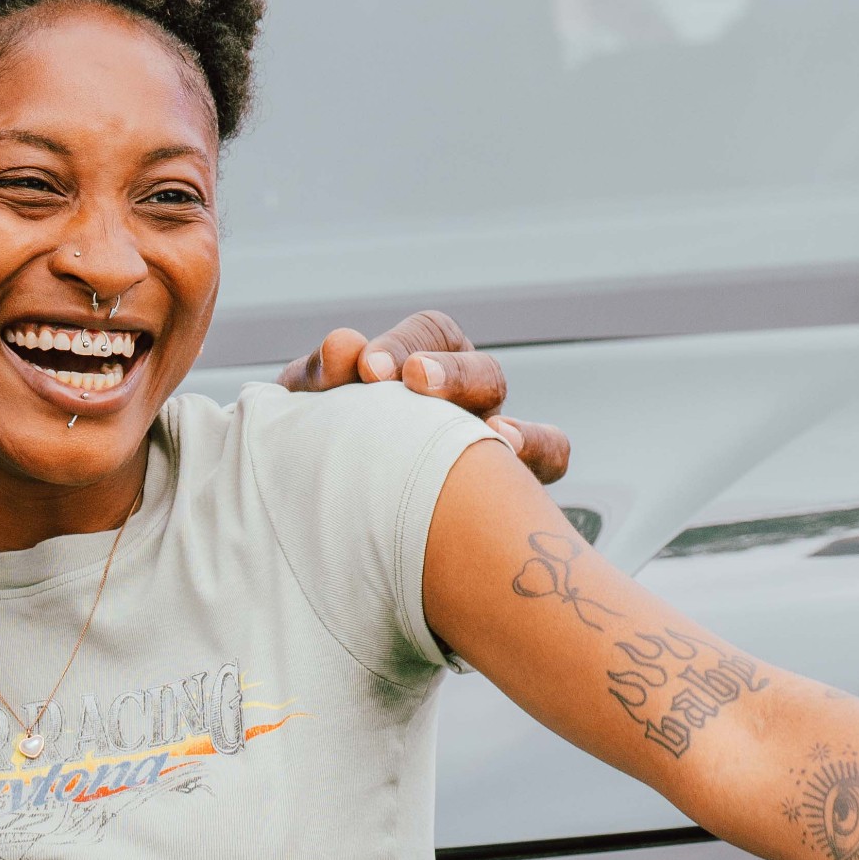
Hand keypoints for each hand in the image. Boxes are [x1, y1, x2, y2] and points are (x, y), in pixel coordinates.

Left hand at [278, 310, 569, 486]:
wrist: (321, 523)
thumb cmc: (318, 449)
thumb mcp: (308, 411)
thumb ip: (321, 378)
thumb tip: (343, 346)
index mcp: (424, 367)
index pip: (430, 335)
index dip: (402, 346)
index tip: (367, 368)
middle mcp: (467, 401)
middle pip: (484, 372)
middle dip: (451, 375)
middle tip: (413, 381)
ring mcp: (493, 443)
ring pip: (524, 415)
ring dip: (510, 424)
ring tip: (492, 432)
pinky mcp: (509, 488)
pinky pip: (550, 458)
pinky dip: (537, 448)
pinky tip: (508, 453)